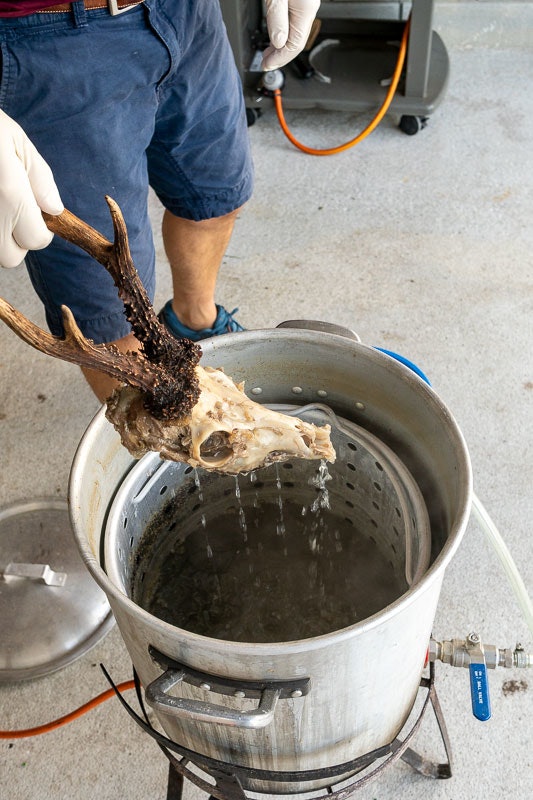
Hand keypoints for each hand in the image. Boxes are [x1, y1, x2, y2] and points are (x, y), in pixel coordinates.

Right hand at [0, 109, 62, 267]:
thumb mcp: (17, 142)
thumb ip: (40, 179)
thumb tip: (55, 209)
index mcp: (10, 197)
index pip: (37, 240)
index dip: (41, 229)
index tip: (35, 212)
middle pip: (11, 256)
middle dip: (17, 240)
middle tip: (14, 213)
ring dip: (0, 236)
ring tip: (0, 205)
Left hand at [262, 0, 320, 70]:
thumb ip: (277, 19)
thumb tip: (278, 42)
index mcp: (306, 10)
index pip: (295, 45)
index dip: (279, 59)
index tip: (267, 65)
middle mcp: (309, 8)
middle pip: (297, 41)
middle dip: (281, 57)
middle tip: (266, 64)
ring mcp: (306, 5)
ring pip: (296, 33)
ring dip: (281, 46)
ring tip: (269, 54)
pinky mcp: (300, 1)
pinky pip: (294, 23)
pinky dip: (284, 34)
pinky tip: (275, 38)